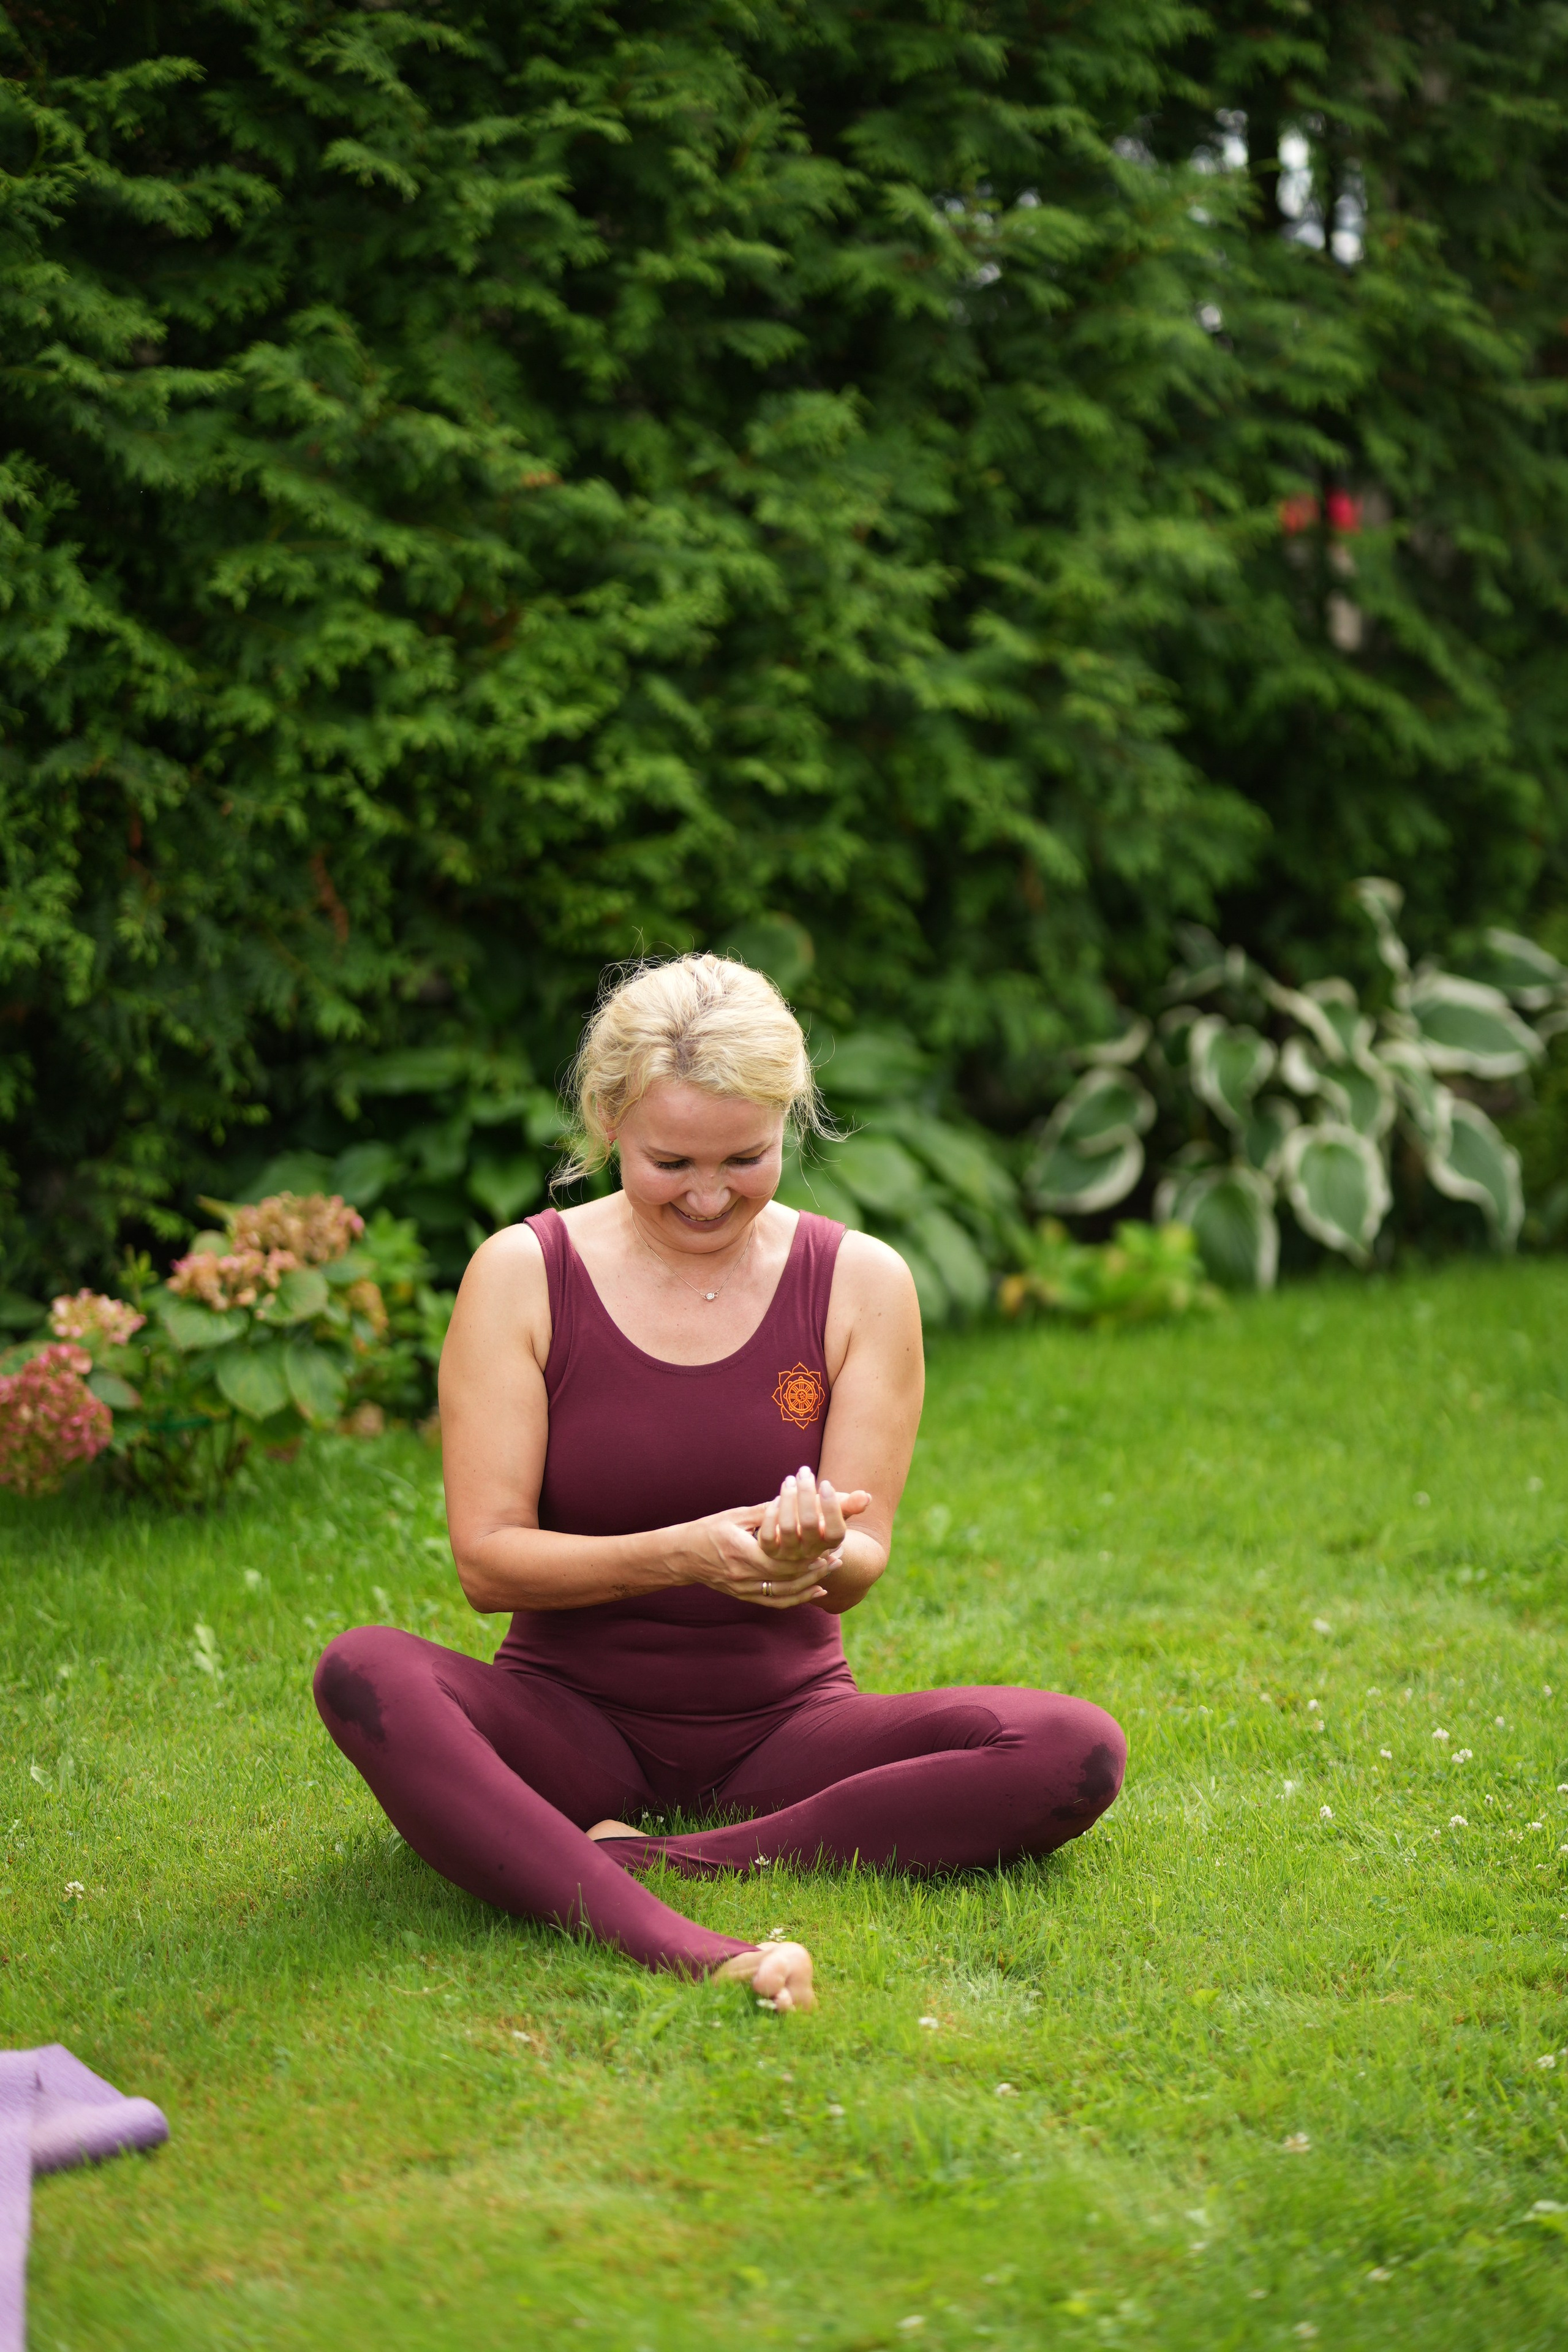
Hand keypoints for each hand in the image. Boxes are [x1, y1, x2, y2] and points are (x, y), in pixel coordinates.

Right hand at [680, 1469, 869, 1609]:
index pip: (782, 1556)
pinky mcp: (744, 1596)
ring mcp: (744, 1589)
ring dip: (811, 1582)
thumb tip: (793, 1497)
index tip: (826, 1541)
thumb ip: (764, 1511)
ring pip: (785, 1592)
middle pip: (788, 1576)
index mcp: (742, 1552)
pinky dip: (797, 1598)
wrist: (681, 1556)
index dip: (808, 1551)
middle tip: (838, 1555)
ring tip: (831, 1569)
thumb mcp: (735, 1516)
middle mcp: (744, 1575)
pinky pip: (775, 1602)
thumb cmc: (707, 1530)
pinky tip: (815, 1591)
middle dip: (815, 1566)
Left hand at [753, 1466, 868, 1605]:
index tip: (825, 1483)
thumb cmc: (820, 1519)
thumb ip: (851, 1504)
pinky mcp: (770, 1551)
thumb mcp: (835, 1511)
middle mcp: (811, 1551)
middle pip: (809, 1524)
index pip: (836, 1531)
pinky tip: (777, 1497)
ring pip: (787, 1527)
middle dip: (806, 1494)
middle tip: (804, 1471)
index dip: (832, 1508)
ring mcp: (789, 1553)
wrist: (796, 1540)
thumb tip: (866, 1497)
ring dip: (788, 1499)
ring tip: (790, 1479)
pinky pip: (767, 1536)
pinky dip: (771, 1514)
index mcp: (830, 1541)